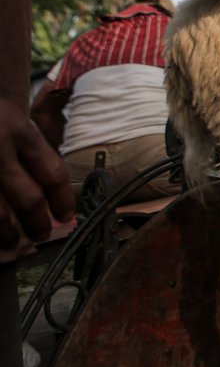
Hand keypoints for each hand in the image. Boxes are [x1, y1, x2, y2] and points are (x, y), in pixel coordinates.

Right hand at [0, 100, 74, 261]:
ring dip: (6, 233)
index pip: (53, 173)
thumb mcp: (15, 126)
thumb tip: (50, 201)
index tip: (66, 216)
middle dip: (38, 224)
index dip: (64, 201)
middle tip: (41, 235)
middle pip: (28, 199)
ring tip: (11, 241)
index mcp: (20, 130)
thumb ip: (29, 157)